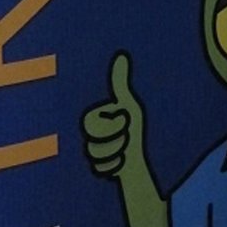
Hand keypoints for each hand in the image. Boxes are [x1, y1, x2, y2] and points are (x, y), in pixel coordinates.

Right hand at [82, 51, 143, 177]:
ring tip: (123, 150)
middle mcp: (87, 136)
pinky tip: (121, 162)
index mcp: (92, 118)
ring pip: (95, 157)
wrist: (139, 152)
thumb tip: (122, 56)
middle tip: (125, 137)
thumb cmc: (133, 127)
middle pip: (90, 142)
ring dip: (117, 154)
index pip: (91, 124)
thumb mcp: (128, 104)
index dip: (112, 125)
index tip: (124, 121)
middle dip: (115, 140)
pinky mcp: (95, 168)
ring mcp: (90, 152)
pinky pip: (99, 170)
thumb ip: (120, 83)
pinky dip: (115, 168)